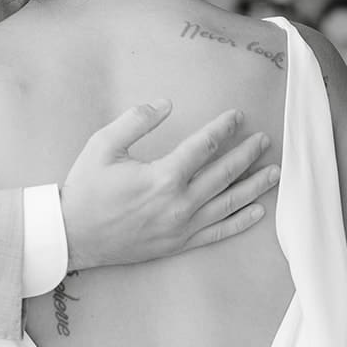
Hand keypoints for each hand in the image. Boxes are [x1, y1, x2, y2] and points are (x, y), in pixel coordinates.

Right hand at [60, 102, 279, 270]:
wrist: (72, 235)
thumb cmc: (85, 189)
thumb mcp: (103, 145)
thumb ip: (136, 120)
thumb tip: (166, 103)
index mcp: (163, 176)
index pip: (204, 146)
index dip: (223, 128)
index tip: (237, 115)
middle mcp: (179, 203)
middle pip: (224, 173)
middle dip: (247, 154)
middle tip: (264, 140)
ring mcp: (181, 226)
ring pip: (228, 203)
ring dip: (254, 186)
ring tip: (274, 172)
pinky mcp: (178, 243)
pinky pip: (218, 232)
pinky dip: (240, 222)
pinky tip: (257, 211)